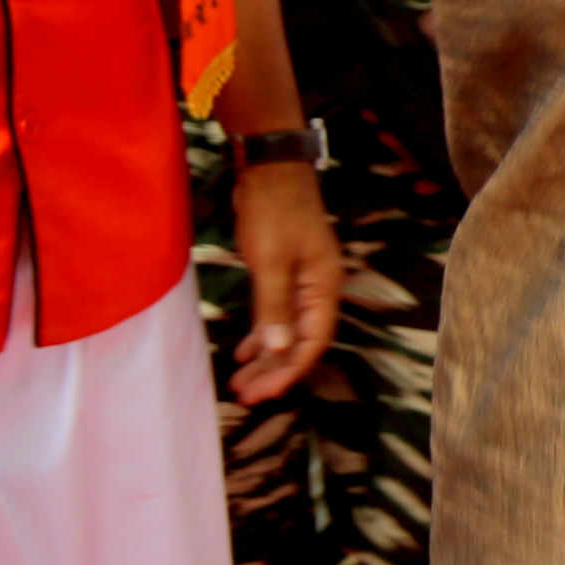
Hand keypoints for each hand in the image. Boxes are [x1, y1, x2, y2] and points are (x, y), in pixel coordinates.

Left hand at [230, 161, 344, 403]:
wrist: (271, 168)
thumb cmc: (273, 212)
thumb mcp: (271, 261)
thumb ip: (273, 306)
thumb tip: (278, 349)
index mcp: (324, 287)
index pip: (313, 341)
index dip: (289, 370)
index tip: (263, 394)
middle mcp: (318, 289)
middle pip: (300, 340)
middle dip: (274, 370)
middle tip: (246, 396)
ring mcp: (301, 281)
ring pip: (286, 330)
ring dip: (265, 356)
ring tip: (240, 381)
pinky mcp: (283, 272)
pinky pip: (275, 314)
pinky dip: (261, 334)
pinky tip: (245, 350)